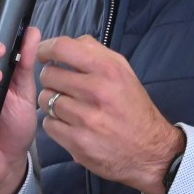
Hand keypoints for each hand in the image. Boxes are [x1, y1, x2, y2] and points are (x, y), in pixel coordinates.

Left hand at [35, 35, 184, 193]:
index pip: (62, 48)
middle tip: (62, 86)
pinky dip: (55, 123)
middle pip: (49, 74)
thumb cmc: (133, 108)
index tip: (42, 54)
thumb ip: (95, 53)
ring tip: (68, 107)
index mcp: (108, 69)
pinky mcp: (78, 141)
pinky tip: (70, 124)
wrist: (150, 150)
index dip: (46, 49)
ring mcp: (86, 118)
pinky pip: (48, 124)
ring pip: (45, 99)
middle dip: (51, 79)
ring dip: (52, 102)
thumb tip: (67, 44)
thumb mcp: (123, 72)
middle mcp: (97, 91)